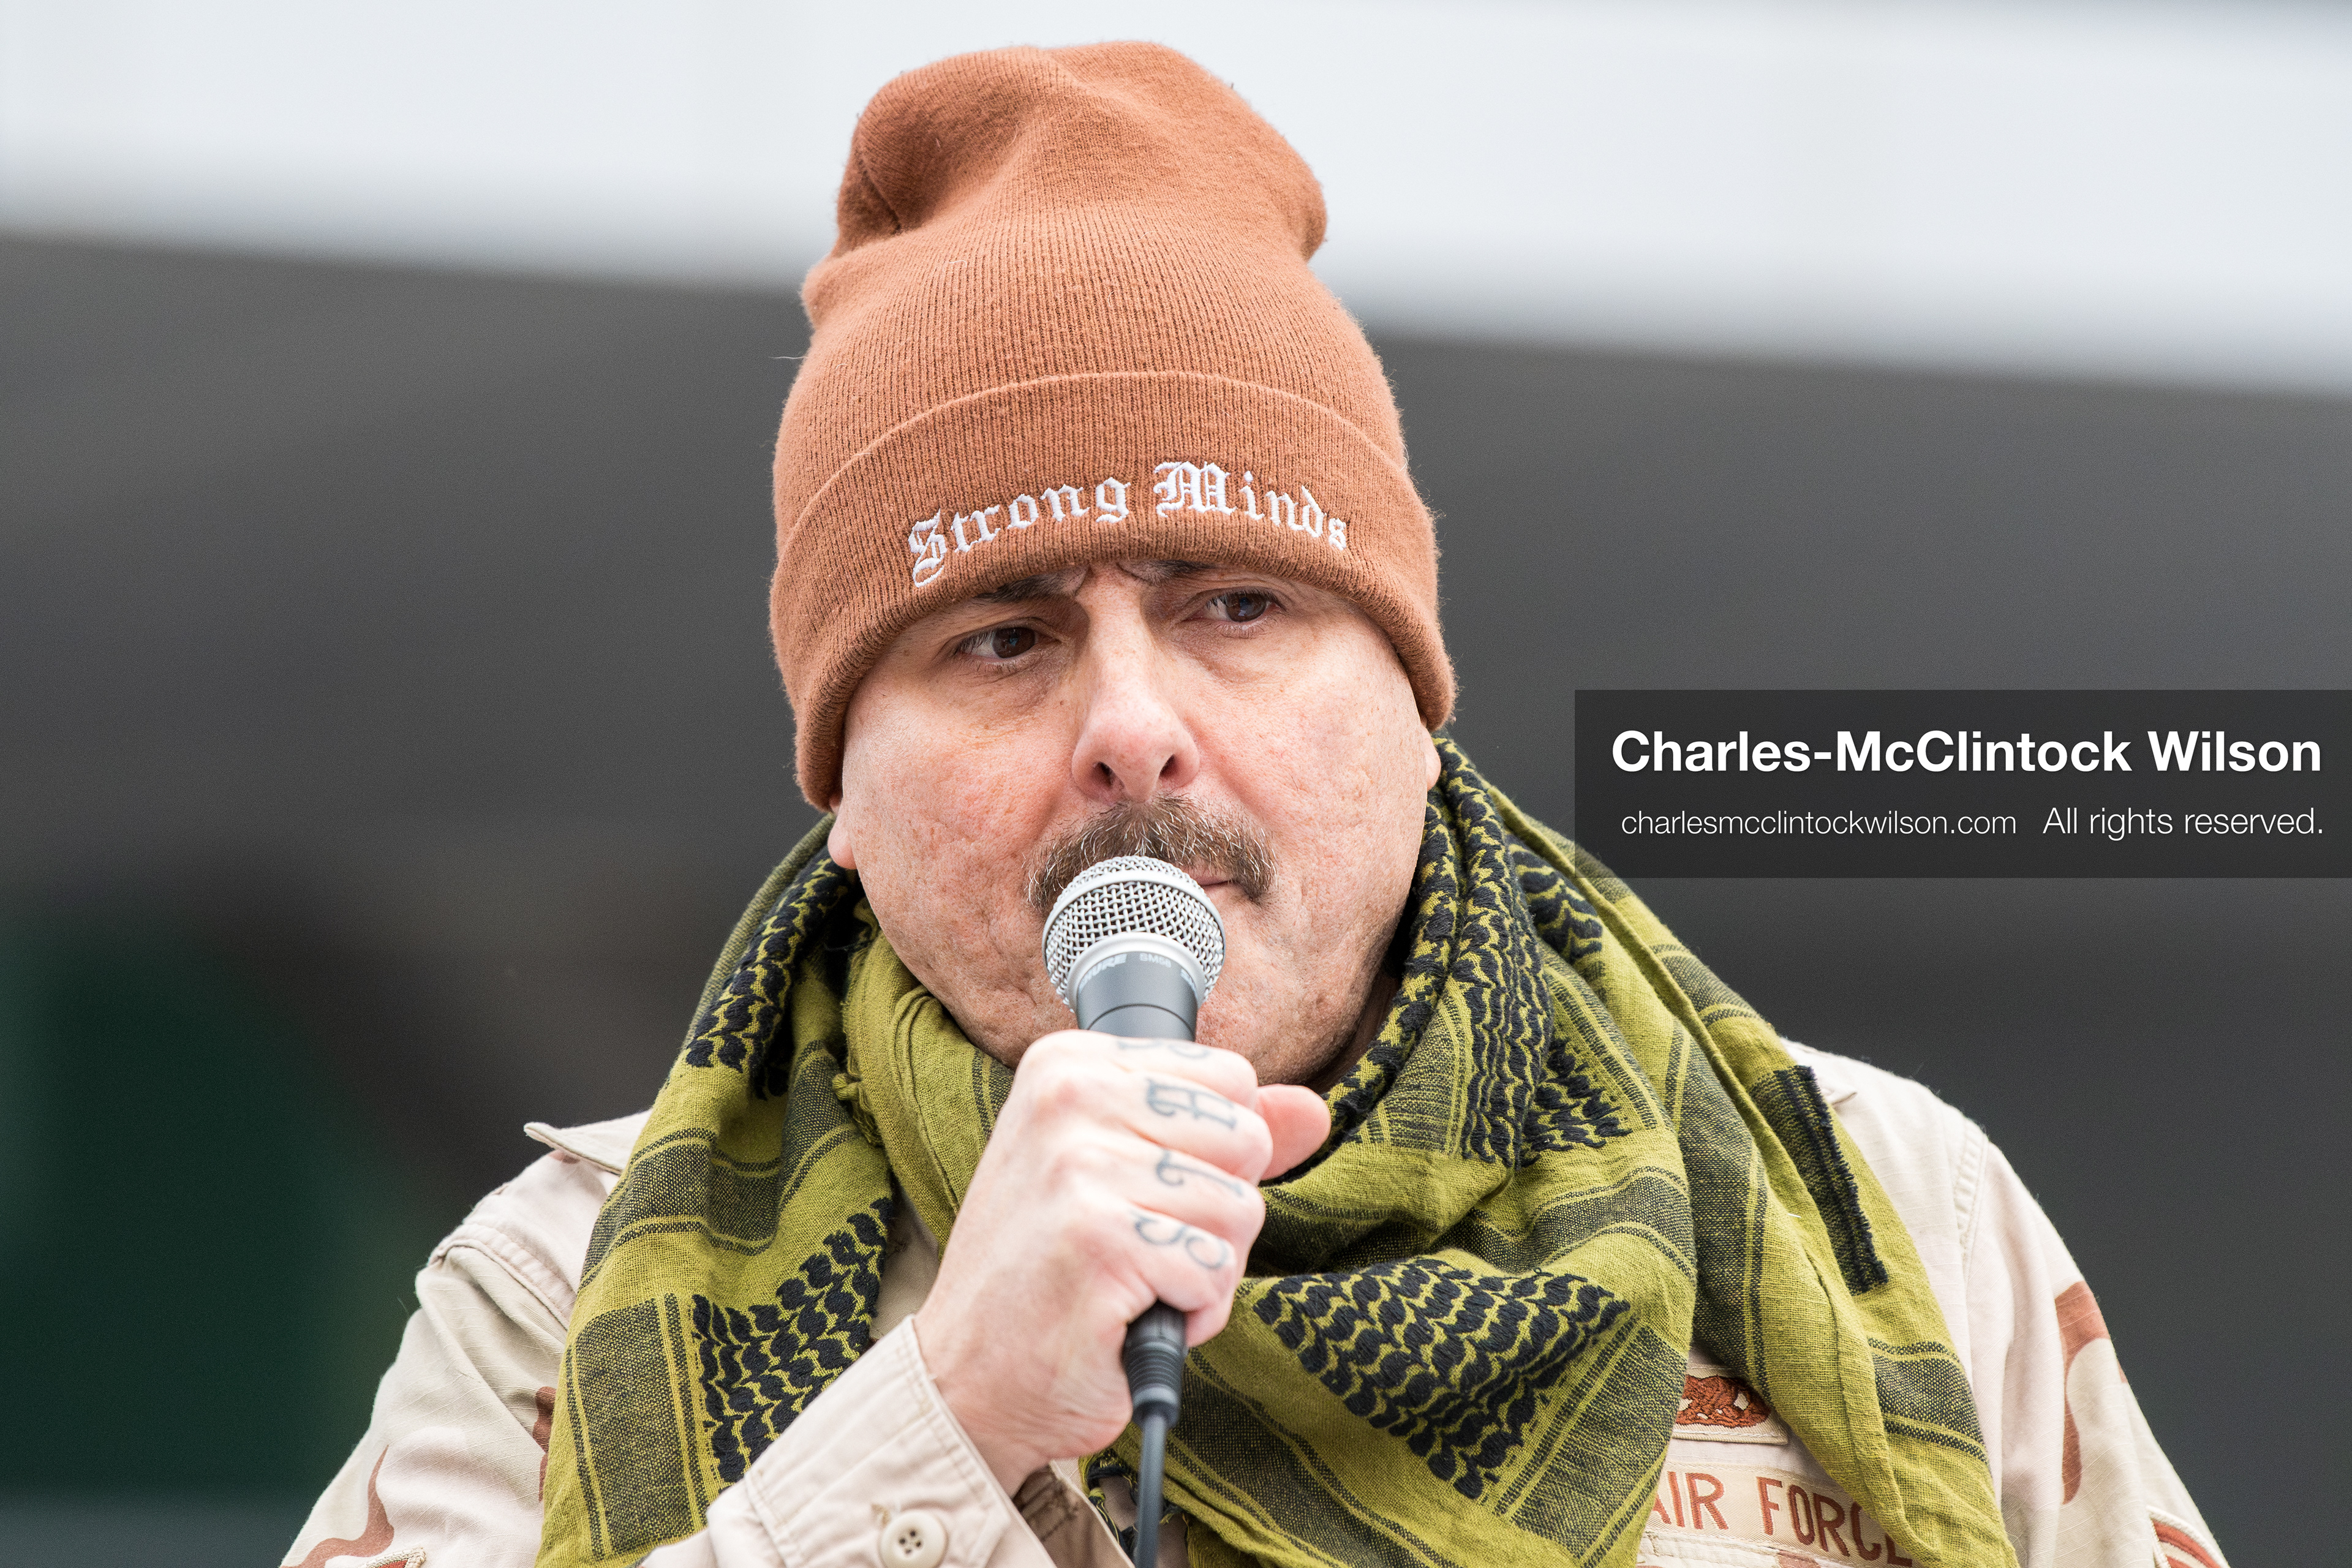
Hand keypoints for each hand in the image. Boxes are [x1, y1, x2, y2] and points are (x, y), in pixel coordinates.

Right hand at [910, 1030, 1329, 1491]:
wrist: (967, 1376)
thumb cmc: (1047, 1271)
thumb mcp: (1123, 1172)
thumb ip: (1217, 1132)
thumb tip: (1312, 1110)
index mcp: (1071, 1062)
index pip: (1232, 1077)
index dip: (1214, 1155)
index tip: (1142, 1190)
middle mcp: (1070, 1096)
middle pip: (1247, 1139)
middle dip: (1217, 1211)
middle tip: (1139, 1244)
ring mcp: (1080, 1166)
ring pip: (1241, 1210)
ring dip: (1203, 1269)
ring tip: (1131, 1282)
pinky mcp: (1099, 1241)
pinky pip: (1217, 1272)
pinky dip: (1190, 1313)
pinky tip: (1129, 1316)